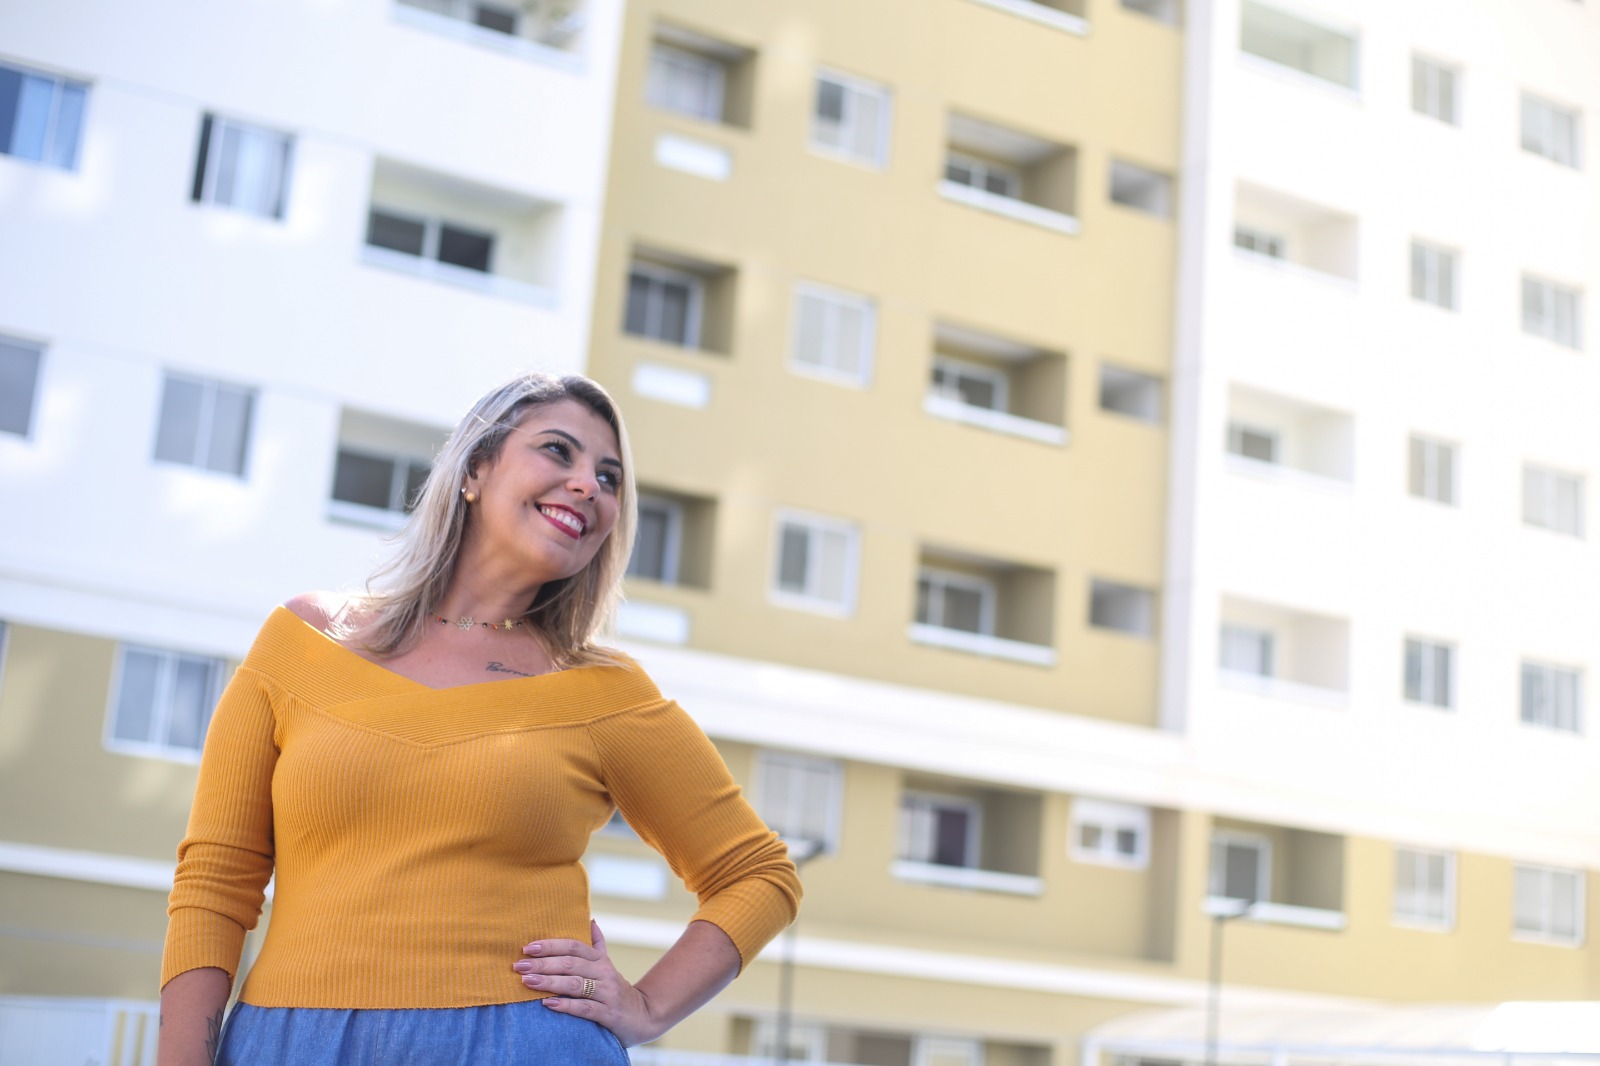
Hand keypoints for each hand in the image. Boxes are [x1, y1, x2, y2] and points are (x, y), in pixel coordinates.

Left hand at [514, 920, 661, 1045]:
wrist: (643, 1016)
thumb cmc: (616, 990)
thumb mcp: (608, 965)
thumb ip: (598, 945)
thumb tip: (591, 920)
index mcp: (600, 960)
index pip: (574, 947)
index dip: (551, 945)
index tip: (527, 948)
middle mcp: (605, 973)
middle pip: (571, 964)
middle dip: (543, 964)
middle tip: (520, 966)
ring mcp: (607, 993)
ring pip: (576, 985)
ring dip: (550, 982)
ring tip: (528, 982)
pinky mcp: (608, 1013)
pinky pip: (585, 1008)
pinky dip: (566, 1005)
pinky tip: (548, 1003)